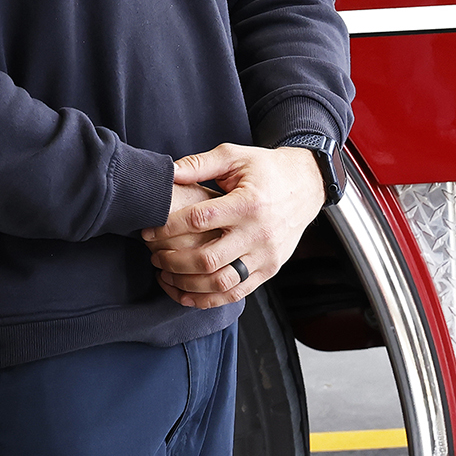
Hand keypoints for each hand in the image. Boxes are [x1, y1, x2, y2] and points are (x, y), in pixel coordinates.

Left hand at [142, 144, 326, 309]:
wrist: (307, 186)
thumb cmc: (267, 169)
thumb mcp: (235, 156)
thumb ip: (199, 164)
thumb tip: (168, 172)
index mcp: (248, 203)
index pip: (199, 220)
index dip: (168, 227)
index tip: (149, 231)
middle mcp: (258, 233)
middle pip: (207, 258)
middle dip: (172, 261)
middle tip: (155, 256)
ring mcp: (265, 255)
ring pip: (220, 282)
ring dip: (186, 284)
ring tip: (166, 275)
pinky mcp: (269, 269)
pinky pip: (236, 294)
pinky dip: (208, 299)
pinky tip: (187, 293)